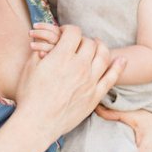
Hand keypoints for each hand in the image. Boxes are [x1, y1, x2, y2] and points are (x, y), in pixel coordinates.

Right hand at [16, 25, 125, 148]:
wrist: (38, 123)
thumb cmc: (30, 95)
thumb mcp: (30, 67)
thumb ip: (40, 50)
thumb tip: (44, 39)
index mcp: (62, 56)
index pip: (74, 32)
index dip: (68, 29)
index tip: (64, 33)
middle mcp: (79, 66)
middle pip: (89, 43)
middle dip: (82, 39)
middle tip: (77, 43)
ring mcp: (89, 81)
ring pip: (103, 55)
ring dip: (101, 47)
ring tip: (97, 45)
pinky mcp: (95, 96)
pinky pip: (111, 78)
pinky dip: (118, 66)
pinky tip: (122, 60)